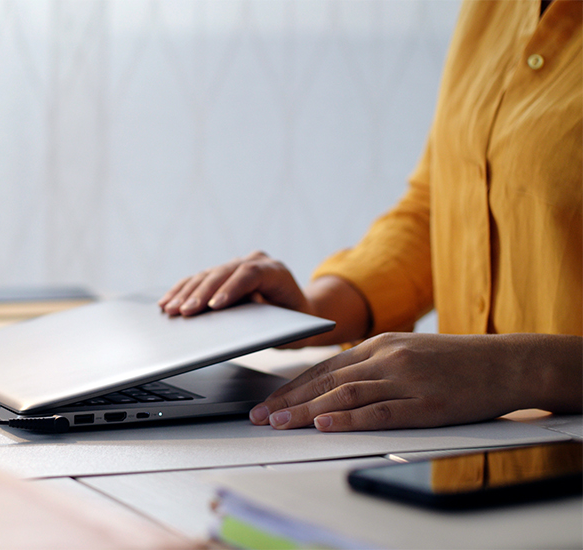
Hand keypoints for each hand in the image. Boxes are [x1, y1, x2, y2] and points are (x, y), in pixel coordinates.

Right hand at [159, 251, 372, 346]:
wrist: (299, 312)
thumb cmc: (296, 324)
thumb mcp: (289, 327)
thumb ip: (268, 323)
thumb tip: (237, 323)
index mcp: (277, 272)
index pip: (250, 274)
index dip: (231, 289)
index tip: (215, 307)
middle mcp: (256, 261)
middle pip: (224, 273)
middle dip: (201, 294)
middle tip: (185, 312)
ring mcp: (238, 264)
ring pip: (207, 274)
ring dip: (186, 293)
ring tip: (170, 309)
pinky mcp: (224, 272)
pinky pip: (199, 278)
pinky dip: (183, 290)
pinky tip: (168, 301)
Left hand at [248, 333, 576, 431]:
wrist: (508, 362)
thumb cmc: (458, 362)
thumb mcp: (408, 351)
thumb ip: (373, 364)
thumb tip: (335, 383)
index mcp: (379, 344)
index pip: (323, 368)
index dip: (291, 386)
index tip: (267, 402)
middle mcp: (386, 358)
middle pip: (325, 381)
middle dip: (287, 400)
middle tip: (259, 416)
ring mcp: (405, 381)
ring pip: (344, 395)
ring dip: (305, 411)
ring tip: (279, 423)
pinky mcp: (425, 404)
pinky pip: (379, 412)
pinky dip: (347, 419)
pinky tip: (323, 424)